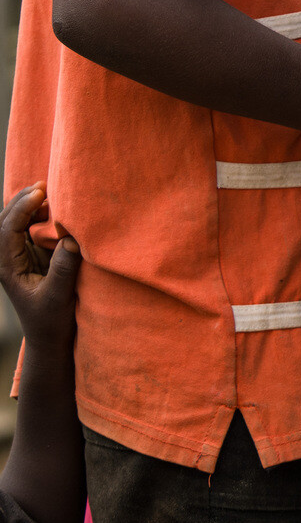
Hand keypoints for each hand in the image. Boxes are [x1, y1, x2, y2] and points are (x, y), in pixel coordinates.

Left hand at [0, 185, 78, 350]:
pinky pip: (31, 227)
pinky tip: (55, 207)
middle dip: (21, 200)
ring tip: (52, 192)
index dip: (21, 207)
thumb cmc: (51, 321)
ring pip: (17, 221)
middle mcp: (8, 257)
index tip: (41, 192)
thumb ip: (63, 268)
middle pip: (5, 220)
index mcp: (7, 267)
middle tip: (45, 185)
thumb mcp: (58, 296)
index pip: (6, 229)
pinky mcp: (33, 255)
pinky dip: (40, 214)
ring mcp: (20, 255)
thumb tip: (72, 238)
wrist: (50, 338)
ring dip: (31, 205)